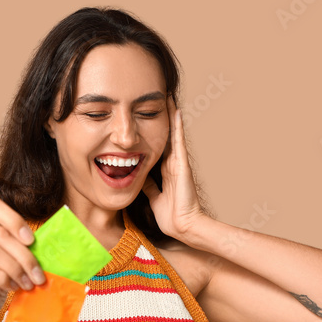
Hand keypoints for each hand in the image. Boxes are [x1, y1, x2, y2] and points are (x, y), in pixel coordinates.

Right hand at [0, 196, 44, 321]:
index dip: (13, 218)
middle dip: (24, 254)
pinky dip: (2, 278)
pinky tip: (11, 288)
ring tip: (27, 283)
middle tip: (38, 274)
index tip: (31, 240)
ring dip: (15, 267)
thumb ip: (14, 253)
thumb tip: (41, 245)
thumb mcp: (2, 269)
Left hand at [141, 94, 204, 238]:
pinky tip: (175, 110)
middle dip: (161, 117)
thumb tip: (138, 177)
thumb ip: (147, 186)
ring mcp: (178, 162)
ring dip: (170, 114)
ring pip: (172, 133)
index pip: (155, 146)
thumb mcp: (153, 197)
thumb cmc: (171, 216)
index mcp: (164, 171)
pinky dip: (176, 126)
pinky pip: (178, 141)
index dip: (150, 132)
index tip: (143, 117)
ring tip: (167, 95)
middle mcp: (171, 163)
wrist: (183, 226)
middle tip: (157, 96)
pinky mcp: (182, 164)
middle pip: (164, 134)